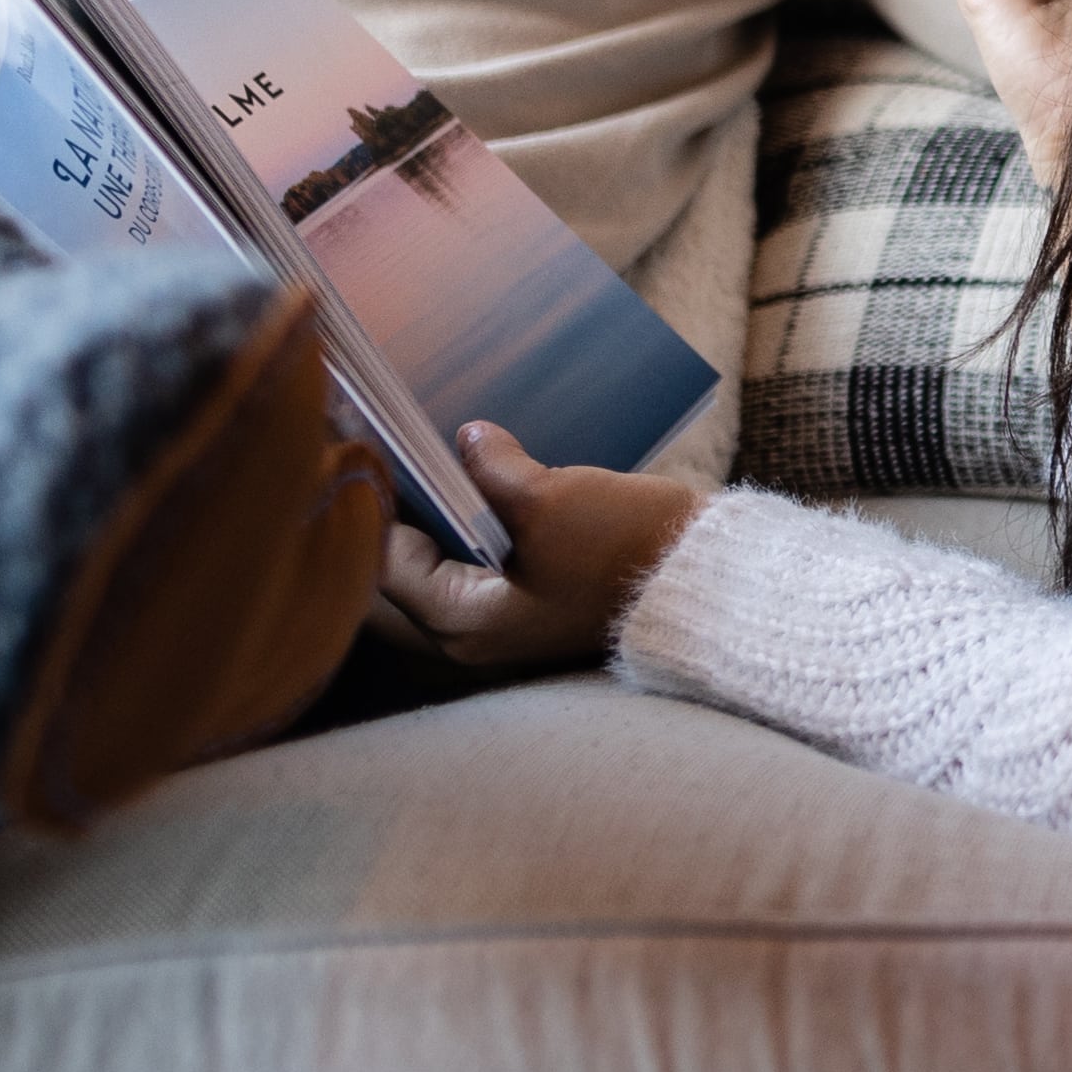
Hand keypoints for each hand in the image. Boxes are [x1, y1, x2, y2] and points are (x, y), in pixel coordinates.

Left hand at [369, 423, 703, 671]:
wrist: (710, 581)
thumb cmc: (627, 553)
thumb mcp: (550, 501)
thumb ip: (492, 469)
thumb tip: (467, 439)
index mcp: (462, 622)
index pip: (380, 562)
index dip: (369, 501)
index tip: (360, 445)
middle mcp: (474, 632)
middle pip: (400, 571)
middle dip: (393, 513)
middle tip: (385, 450)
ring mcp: (506, 618)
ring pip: (438, 564)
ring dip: (431, 517)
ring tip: (426, 458)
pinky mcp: (535, 598)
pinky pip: (477, 559)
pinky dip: (466, 524)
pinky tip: (475, 479)